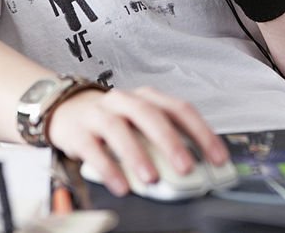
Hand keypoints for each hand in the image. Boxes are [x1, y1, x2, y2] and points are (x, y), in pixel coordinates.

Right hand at [46, 86, 228, 196]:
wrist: (67, 110)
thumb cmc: (114, 121)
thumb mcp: (141, 125)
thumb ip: (164, 141)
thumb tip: (195, 167)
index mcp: (148, 98)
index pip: (180, 109)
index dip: (202, 133)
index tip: (217, 158)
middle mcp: (125, 101)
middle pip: (150, 115)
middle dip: (170, 142)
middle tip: (186, 168)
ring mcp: (100, 114)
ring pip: (119, 129)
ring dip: (137, 155)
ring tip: (151, 179)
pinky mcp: (78, 132)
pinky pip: (92, 149)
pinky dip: (108, 168)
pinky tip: (120, 185)